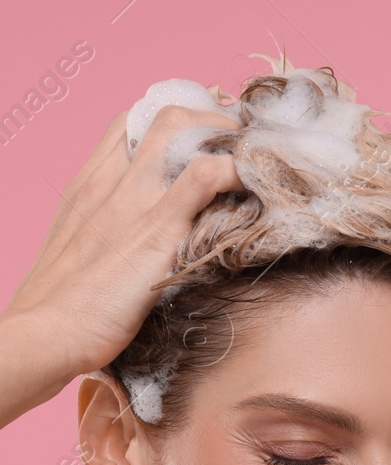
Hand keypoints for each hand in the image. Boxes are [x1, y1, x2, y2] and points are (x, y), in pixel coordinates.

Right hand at [0, 105, 243, 419]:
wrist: (44, 335)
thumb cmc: (63, 308)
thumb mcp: (81, 254)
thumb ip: (111, 235)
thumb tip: (145, 244)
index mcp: (89, 185)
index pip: (131, 124)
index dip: (178, 121)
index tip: (212, 137)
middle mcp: (111, 181)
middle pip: (165, 114)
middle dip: (214, 119)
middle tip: (246, 146)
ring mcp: (134, 200)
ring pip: (183, 128)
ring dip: (229, 135)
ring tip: (258, 159)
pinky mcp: (158, 230)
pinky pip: (205, 177)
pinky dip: (237, 170)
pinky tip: (257, 186)